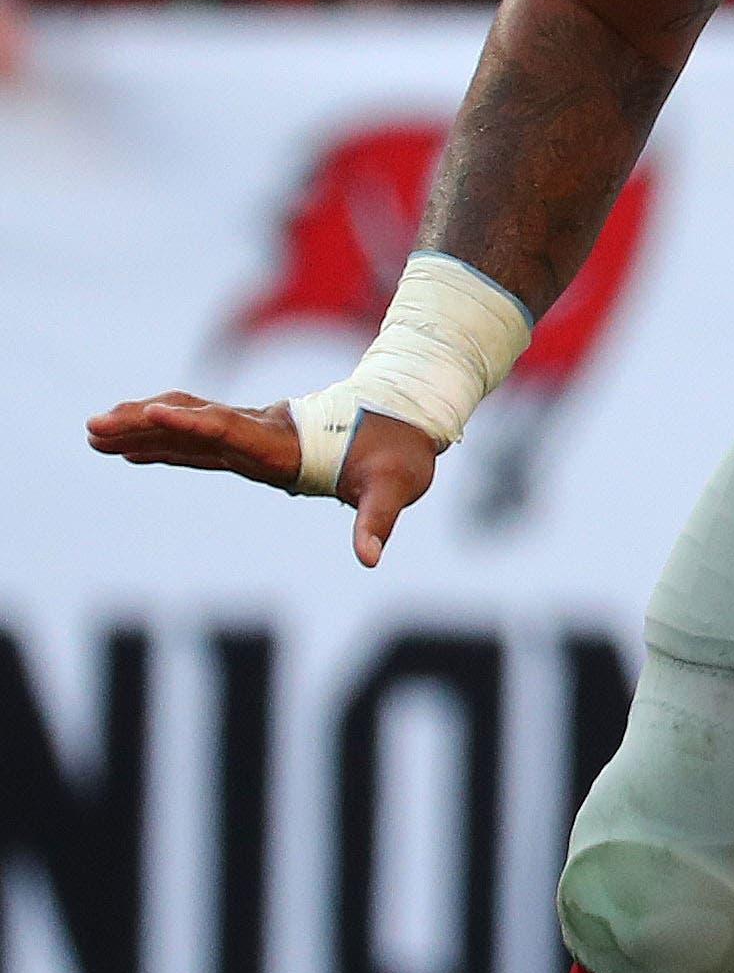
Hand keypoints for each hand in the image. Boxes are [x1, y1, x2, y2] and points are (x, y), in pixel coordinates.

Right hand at [85, 395, 440, 565]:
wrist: (401, 426)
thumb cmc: (397, 458)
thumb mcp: (394, 489)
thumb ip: (377, 521)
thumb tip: (370, 559)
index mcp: (286, 442)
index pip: (231, 430)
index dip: (193, 423)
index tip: (154, 413)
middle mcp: (260, 432)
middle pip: (193, 423)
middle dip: (144, 423)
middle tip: (95, 426)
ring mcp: (250, 436)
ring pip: (186, 428)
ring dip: (140, 429)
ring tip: (93, 433)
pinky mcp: (247, 445)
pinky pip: (195, 442)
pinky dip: (161, 441)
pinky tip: (128, 449)